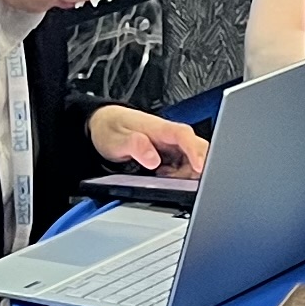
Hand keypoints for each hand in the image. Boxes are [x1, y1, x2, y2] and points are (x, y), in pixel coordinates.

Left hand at [90, 104, 209, 175]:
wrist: (104, 125)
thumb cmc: (111, 128)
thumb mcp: (116, 140)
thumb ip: (135, 146)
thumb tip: (153, 159)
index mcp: (158, 127)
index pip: (184, 135)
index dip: (195, 151)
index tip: (200, 167)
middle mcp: (169, 134)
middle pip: (197, 147)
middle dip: (195, 167)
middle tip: (175, 180)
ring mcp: (171, 144)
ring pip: (193, 158)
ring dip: (186, 173)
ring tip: (162, 177)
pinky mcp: (170, 152)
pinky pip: (184, 164)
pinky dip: (179, 174)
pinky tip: (162, 176)